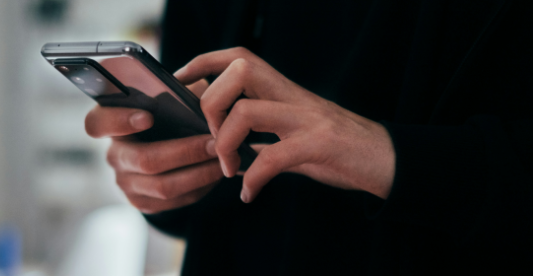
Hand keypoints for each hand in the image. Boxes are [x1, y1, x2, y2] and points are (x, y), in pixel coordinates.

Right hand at [85, 80, 223, 213]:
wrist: (167, 150)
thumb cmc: (169, 115)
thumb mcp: (170, 98)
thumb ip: (177, 92)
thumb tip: (198, 94)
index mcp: (111, 123)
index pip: (97, 123)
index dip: (119, 121)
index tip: (148, 116)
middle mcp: (114, 155)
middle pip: (144, 160)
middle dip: (185, 152)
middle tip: (215, 143)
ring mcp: (125, 182)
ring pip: (163, 186)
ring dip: (199, 173)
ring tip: (223, 159)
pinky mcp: (141, 202)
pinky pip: (173, 201)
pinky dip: (199, 188)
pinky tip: (215, 174)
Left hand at [174, 47, 394, 202]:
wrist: (388, 161)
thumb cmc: (338, 149)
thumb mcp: (295, 136)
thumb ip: (263, 136)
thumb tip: (228, 147)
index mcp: (284, 91)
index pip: (238, 57)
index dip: (204, 63)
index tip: (181, 83)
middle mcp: (293, 96)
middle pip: (238, 71)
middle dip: (211, 104)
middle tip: (212, 139)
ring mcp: (307, 118)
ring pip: (247, 111)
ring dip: (226, 144)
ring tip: (229, 170)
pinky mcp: (320, 144)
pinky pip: (273, 157)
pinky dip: (254, 179)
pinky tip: (250, 193)